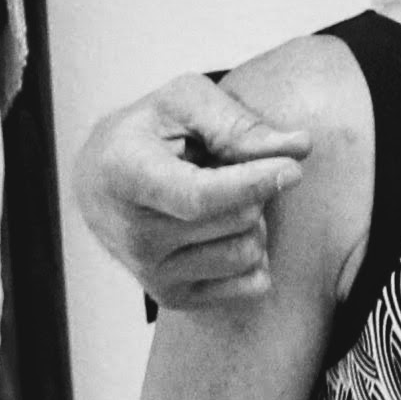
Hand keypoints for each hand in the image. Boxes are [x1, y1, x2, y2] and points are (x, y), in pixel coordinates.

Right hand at [81, 77, 309, 309]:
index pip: (200, 196)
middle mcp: (133, 234)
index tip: (293, 168)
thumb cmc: (149, 132)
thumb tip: (300, 147)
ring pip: (248, 253)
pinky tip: (224, 230)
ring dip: (254, 222)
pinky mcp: (172, 297)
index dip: (254, 183)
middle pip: (238, 219)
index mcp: (126, 175)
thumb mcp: (184, 102)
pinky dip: (254, 256)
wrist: (100, 180)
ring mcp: (150, 272)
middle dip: (255, 188)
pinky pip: (251, 285)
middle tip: (227, 169)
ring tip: (222, 199)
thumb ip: (239, 124)